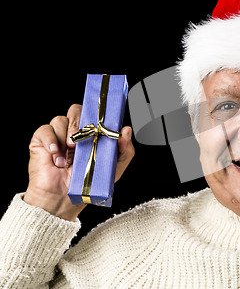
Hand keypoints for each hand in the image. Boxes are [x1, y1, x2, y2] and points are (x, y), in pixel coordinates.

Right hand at [24, 104, 134, 220]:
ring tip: (67, 159)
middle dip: (78, 124)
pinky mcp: (41, 142)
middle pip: (76, 110)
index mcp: (92, 134)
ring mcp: (58, 136)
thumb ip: (125, 150)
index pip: (94, 113)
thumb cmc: (88, 184)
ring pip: (60, 119)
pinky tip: (55, 155)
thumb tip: (126, 130)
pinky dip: (50, 141)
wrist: (64, 199)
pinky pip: (44, 130)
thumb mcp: (114, 169)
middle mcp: (75, 132)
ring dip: (64, 137)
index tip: (98, 122)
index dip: (96, 113)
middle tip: (78, 143)